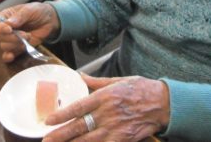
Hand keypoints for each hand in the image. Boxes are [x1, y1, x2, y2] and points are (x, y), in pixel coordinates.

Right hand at [0, 3, 59, 62]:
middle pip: (1, 37)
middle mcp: (6, 29)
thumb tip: (9, 23)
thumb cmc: (38, 11)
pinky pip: (8, 55)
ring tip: (28, 38)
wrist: (49, 21)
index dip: (0, 28)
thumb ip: (20, 16)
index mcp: (6, 16)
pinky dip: (8, 57)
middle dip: (13, 38)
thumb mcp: (30, 9)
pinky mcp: (17, 48)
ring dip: (16, 45)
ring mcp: (11, 39)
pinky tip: (12, 56)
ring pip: (5, 46)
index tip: (9, 30)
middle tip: (26, 34)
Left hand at [43, 75, 169, 141]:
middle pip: (80, 127)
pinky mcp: (124, 140)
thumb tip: (80, 76)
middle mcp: (108, 114)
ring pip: (89, 140)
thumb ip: (96, 82)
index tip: (48, 120)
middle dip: (61, 135)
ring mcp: (116, 129)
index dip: (62, 115)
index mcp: (104, 97)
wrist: (164, 103)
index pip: (78, 107)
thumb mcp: (117, 80)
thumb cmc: (141, 89)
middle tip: (46, 140)